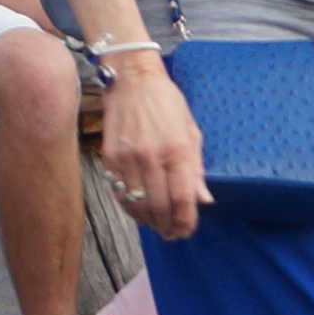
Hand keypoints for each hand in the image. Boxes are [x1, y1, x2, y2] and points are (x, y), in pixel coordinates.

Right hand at [95, 58, 202, 238]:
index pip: (182, 198)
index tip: (186, 231)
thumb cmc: (166, 103)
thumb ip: (196, 168)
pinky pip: (119, 192)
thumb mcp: (191, 131)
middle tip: (172, 234)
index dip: (185, 221)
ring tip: (156, 225)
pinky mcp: (110, 156)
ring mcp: (127, 157)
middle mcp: (151, 156)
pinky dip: (129, 207)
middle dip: (167, 226)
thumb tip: (203, 200)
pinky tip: (138, 210)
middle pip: (159, 206)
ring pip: (137, 204)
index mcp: (177, 149)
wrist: (132, 80)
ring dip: (148, 221)